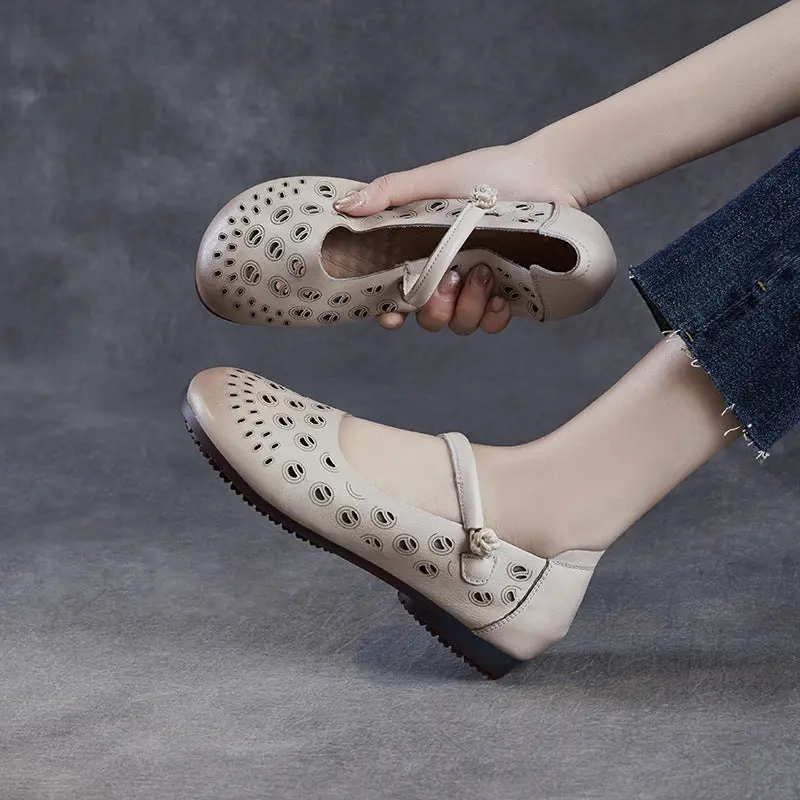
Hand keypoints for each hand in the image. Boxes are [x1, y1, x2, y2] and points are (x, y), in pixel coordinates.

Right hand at [333, 137, 587, 332]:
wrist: (546, 175)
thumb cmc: (488, 173)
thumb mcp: (433, 179)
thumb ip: (390, 193)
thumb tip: (344, 208)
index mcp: (422, 253)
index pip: (394, 295)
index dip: (387, 312)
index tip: (392, 315)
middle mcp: (446, 276)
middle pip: (426, 318)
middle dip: (434, 308)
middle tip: (450, 278)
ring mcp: (477, 289)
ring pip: (458, 325)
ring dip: (467, 307)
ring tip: (484, 272)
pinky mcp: (508, 295)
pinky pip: (492, 325)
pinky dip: (493, 317)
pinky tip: (500, 297)